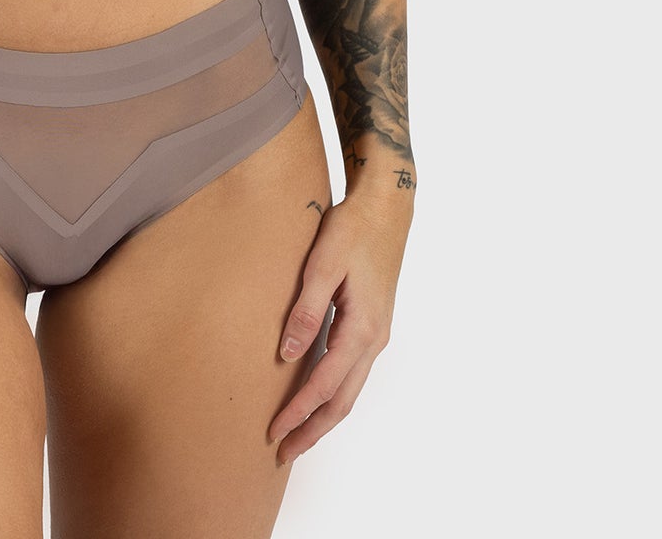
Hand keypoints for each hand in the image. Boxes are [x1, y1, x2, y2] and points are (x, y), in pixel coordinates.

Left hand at [266, 193, 409, 462]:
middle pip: (342, 401)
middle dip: (313, 430)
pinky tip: (315, 396)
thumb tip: (287, 354)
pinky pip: (351, 372)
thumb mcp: (323, 264)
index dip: (299, 412)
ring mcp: (376, 334)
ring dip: (323, 416)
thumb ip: (306, 310)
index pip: (326, 385)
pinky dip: (333, 393)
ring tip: (297, 435)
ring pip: (349, 390)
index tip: (275, 432)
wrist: (386, 209)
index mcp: (362, 328)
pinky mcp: (371, 325)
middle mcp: (374, 340)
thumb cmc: (353, 230)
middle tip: (283, 453)